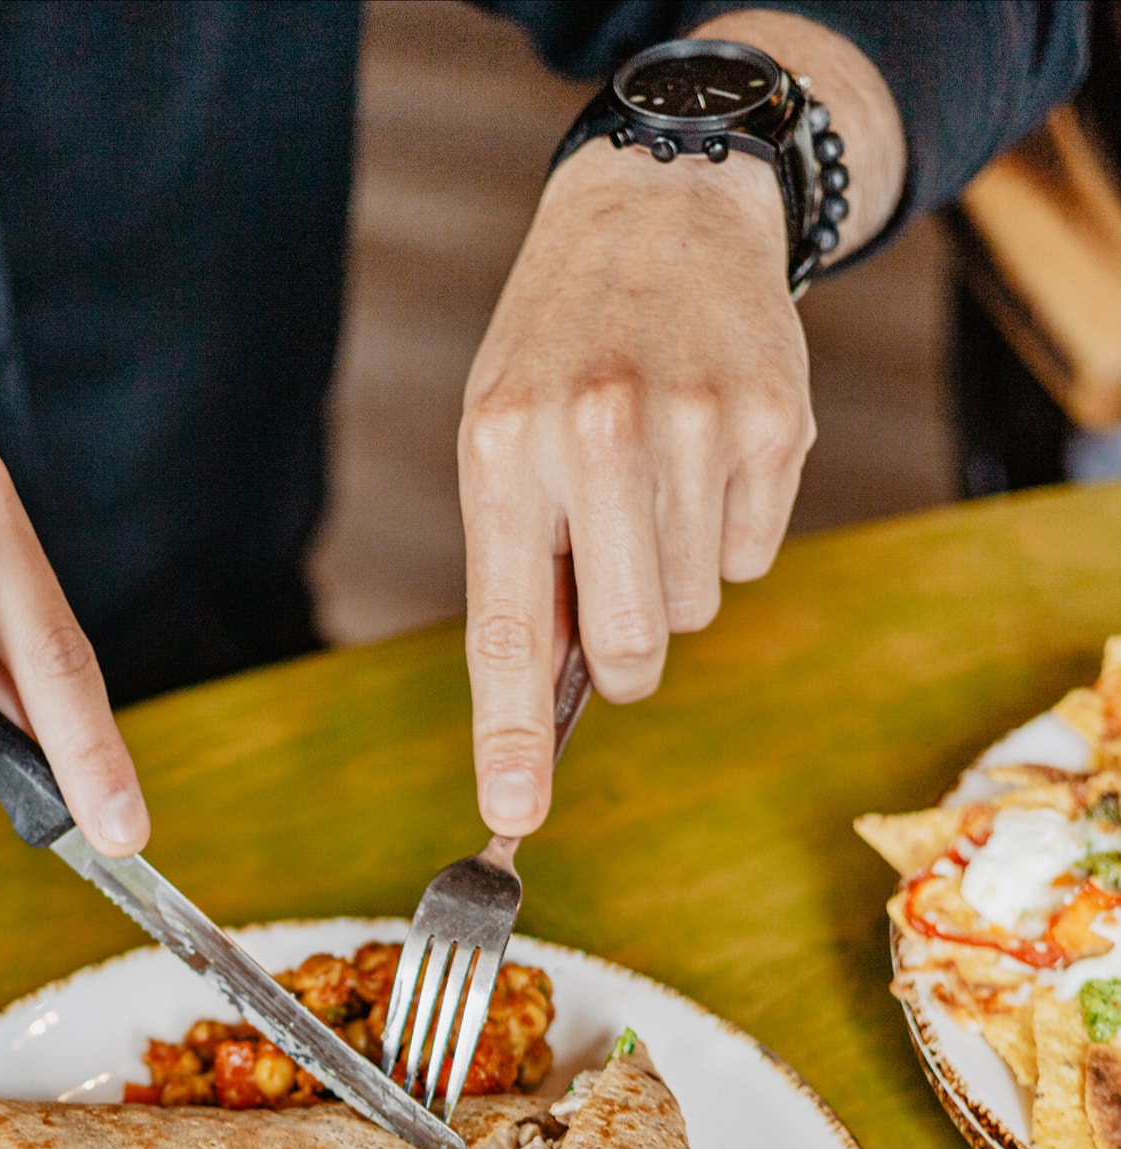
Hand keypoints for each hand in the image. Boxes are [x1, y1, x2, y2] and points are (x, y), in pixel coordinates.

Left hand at [459, 9, 903, 837]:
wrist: (660, 207)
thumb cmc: (558, 352)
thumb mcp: (500, 438)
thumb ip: (520, 569)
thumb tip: (546, 713)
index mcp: (502, 450)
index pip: (508, 629)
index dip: (510, 736)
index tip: (512, 815)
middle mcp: (594, 436)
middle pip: (629, 647)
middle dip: (624, 657)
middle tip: (614, 592)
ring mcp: (692, 426)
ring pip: (693, 608)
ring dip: (673, 575)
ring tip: (653, 476)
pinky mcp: (774, 423)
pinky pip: (753, 556)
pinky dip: (728, 528)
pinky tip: (705, 450)